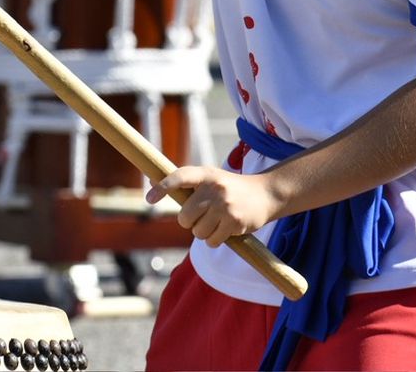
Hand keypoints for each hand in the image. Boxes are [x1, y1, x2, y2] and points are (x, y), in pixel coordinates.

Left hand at [148, 165, 284, 246]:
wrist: (266, 194)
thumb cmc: (230, 188)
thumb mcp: (211, 178)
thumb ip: (185, 183)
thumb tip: (151, 181)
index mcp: (206, 174)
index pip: (180, 176)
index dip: (163, 187)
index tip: (149, 199)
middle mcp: (215, 188)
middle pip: (184, 217)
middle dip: (189, 222)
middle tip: (202, 216)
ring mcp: (225, 206)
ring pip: (197, 232)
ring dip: (203, 232)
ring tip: (217, 221)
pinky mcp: (235, 223)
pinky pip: (212, 241)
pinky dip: (215, 240)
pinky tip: (225, 229)